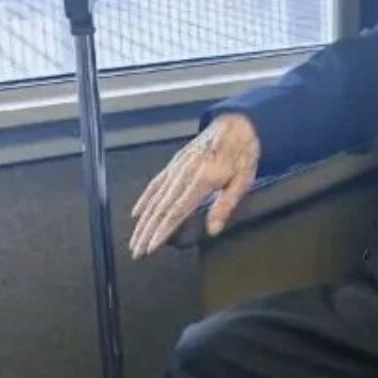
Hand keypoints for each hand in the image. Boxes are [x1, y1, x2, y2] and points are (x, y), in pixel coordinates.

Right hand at [128, 113, 259, 257]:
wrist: (236, 126)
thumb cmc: (242, 153)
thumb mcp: (243, 180)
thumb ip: (225, 205)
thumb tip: (213, 229)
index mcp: (202, 180)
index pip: (176, 211)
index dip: (161, 231)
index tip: (150, 247)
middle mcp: (185, 174)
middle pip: (160, 209)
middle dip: (146, 232)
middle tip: (136, 252)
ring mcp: (177, 168)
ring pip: (154, 199)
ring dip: (142, 221)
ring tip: (134, 239)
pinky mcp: (175, 163)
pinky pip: (155, 183)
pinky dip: (144, 199)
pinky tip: (136, 212)